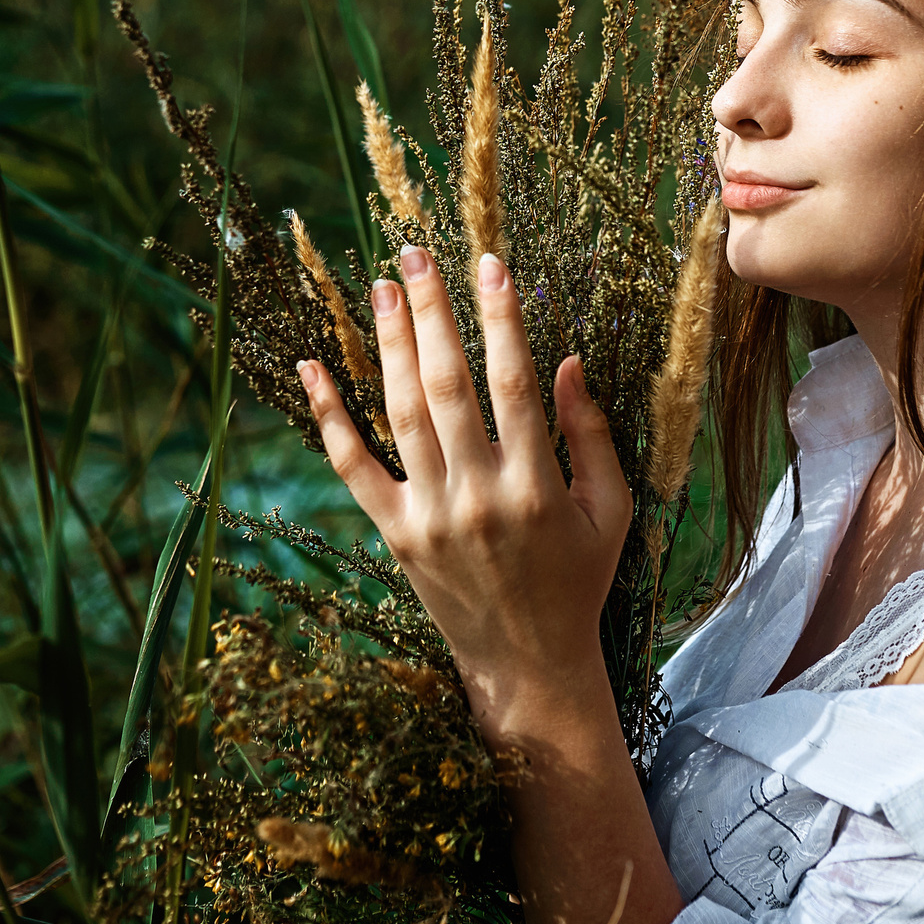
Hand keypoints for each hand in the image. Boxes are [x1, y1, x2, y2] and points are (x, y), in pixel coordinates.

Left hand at [299, 245, 634, 744]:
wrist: (529, 666)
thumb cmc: (578, 581)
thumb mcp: (610, 511)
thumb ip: (590, 435)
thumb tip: (564, 361)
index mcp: (536, 489)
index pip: (514, 385)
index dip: (501, 320)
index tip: (490, 265)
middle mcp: (477, 498)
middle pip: (447, 387)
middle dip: (432, 315)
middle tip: (416, 257)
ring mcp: (430, 517)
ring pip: (402, 415)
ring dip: (389, 346)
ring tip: (383, 288)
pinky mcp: (395, 536)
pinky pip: (353, 468)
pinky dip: (329, 417)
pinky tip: (314, 367)